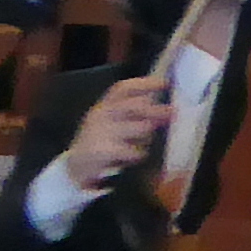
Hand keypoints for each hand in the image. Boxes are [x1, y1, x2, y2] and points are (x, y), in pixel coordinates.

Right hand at [64, 73, 170, 188]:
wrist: (78, 167)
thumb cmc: (102, 142)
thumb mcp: (114, 122)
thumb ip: (135, 113)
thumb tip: (163, 106)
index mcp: (104, 106)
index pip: (123, 89)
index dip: (144, 84)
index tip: (164, 83)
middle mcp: (101, 114)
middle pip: (134, 105)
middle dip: (156, 110)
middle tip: (172, 112)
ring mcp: (99, 132)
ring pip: (139, 127)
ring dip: (147, 136)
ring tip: (141, 144)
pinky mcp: (101, 150)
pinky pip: (133, 151)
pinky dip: (139, 154)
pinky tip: (134, 157)